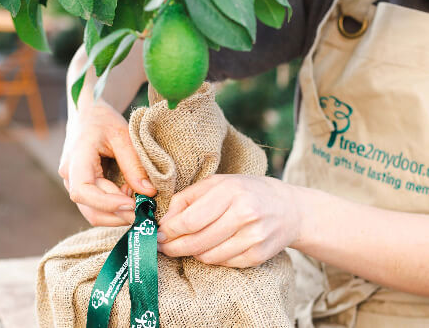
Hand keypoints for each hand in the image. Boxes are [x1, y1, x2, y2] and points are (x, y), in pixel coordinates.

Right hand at [59, 97, 155, 226]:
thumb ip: (134, 164)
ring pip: (93, 212)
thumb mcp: (123, 135)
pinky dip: (114, 208)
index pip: (83, 191)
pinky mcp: (81, 187)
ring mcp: (72, 183)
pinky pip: (95, 206)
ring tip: (139, 200)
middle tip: (145, 210)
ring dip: (118, 214)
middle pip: (90, 208)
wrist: (87, 113)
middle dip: (119, 215)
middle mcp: (69, 175)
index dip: (107, 203)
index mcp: (76, 158)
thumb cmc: (103, 120)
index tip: (132, 203)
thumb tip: (148, 192)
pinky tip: (130, 194)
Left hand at [157, 174, 300, 267]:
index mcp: (231, 191)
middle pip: (197, 241)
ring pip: (208, 256)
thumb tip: (164, 222)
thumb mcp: (216, 183)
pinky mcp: (259, 255)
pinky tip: (209, 247)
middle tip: (163, 246)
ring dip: (192, 253)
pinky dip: (211, 258)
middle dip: (174, 246)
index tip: (158, 233)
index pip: (191, 219)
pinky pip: (224, 263)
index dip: (170, 230)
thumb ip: (187, 199)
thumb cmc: (245, 191)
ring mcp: (254, 236)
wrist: (287, 208)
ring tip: (187, 244)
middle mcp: (244, 213)